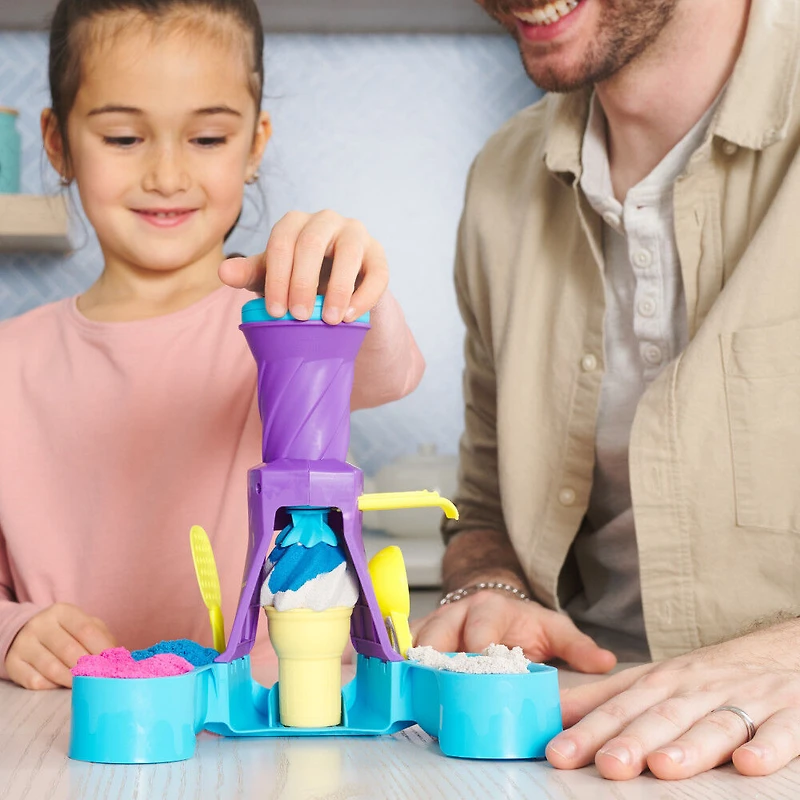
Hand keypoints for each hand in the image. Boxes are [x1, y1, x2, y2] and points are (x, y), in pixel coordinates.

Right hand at [5, 603, 116, 689]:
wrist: (26, 634)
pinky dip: (52, 686)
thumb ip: (101, 637)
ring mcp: (24, 644)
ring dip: (71, 680)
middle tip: (100, 679)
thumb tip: (119, 656)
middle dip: (87, 667)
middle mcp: (41, 624)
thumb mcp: (83, 625)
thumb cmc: (65, 632)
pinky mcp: (13, 663)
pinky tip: (60, 685)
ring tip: (84, 685)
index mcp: (62, 612)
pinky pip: (35, 681)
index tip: (112, 664)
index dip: (102, 649)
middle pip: (69, 650)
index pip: (86, 630)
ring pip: (52, 668)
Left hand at [218, 210, 388, 324]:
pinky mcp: (378, 255)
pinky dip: (363, 296)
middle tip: (298, 316)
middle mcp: (326, 220)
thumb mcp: (273, 279)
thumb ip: (250, 274)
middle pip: (312, 243)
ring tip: (329, 319)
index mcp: (295, 223)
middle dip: (303, 282)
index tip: (276, 311)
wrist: (335, 295)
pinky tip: (350, 317)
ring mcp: (356, 234)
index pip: (282, 241)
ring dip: (337, 287)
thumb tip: (224, 273)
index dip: (277, 276)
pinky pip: (377, 273)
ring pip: (349, 252)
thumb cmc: (299, 282)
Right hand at [411, 590, 616, 673]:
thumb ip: (577, 646)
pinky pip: (404, 646)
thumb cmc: (522, 620)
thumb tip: (606, 661)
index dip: (478, 656)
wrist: (493, 600)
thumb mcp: (553, 627)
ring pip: (416, 640)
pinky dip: (402, 664)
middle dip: (438, 662)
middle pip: (438, 635)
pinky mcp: (421, 632)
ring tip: (417, 691)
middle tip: (441, 688)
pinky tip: (403, 685)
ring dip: (415, 666)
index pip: (479, 633)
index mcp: (491, 608)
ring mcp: (436, 621)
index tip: (481, 677)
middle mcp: (458, 612)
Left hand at [547, 620, 799, 779]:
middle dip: (633, 740)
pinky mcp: (790, 714)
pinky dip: (766, 747)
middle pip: (663, 717)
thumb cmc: (707, 677)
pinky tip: (748, 764)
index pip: (619, 708)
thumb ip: (604, 699)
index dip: (588, 730)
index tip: (557, 753)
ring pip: (716, 724)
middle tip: (608, 765)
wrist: (781, 652)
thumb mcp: (654, 680)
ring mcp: (746, 700)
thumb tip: (552, 713)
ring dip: (690, 746)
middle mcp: (699, 690)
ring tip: (664, 766)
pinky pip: (781, 732)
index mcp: (664, 683)